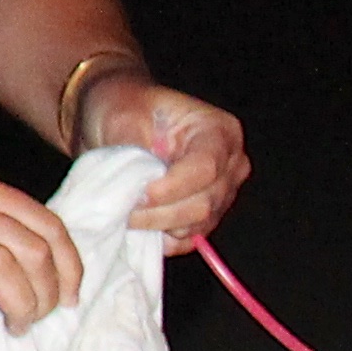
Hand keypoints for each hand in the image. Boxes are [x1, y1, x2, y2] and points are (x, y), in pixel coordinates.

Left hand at [84, 77, 249, 242]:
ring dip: (159, 226)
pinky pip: (189, 240)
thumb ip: (132, 148)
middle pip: (205, 203)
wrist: (121, 120)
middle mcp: (230, 164)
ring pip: (197, 225)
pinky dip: (163, 239)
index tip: (139, 195)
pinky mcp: (205, 216)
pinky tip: (139, 227)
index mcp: (218, 131)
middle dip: (161, 213)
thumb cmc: (126, 109)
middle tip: (125, 210)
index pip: (205, 168)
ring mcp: (222, 193)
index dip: (173, 188)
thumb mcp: (124, 117)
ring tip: (127, 214)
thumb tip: (134, 184)